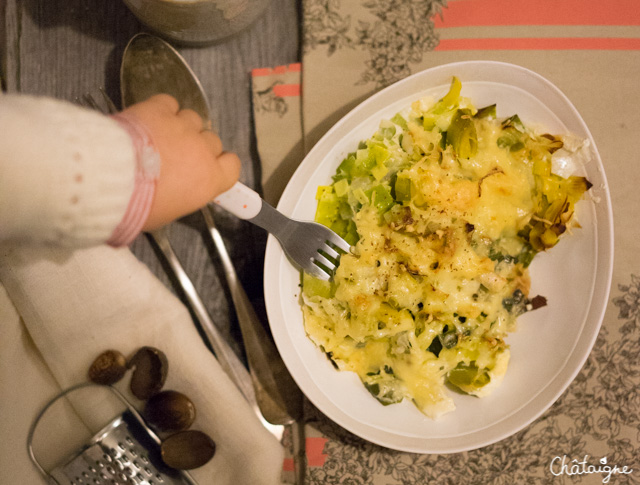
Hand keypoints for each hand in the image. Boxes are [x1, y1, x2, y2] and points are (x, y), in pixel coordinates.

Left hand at [122, 94, 240, 230]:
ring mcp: (182, 127)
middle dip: (198, 146)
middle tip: (177, 156)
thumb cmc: (139, 205)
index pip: (232, 165)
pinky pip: (169, 103)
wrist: (113, 180)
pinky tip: (150, 120)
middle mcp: (202, 150)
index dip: (220, 164)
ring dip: (181, 127)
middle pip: (212, 141)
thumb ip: (182, 198)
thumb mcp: (167, 213)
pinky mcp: (160, 110)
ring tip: (160, 137)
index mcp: (210, 179)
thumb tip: (176, 194)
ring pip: (193, 119)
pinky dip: (162, 110)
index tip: (209, 167)